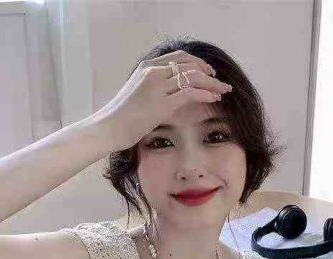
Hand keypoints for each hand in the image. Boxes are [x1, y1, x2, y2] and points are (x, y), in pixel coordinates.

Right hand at [92, 49, 232, 151]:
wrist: (109, 128)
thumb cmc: (121, 116)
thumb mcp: (137, 95)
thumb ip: (153, 88)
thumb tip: (170, 93)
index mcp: (146, 68)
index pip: (178, 57)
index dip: (197, 63)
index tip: (208, 72)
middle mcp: (153, 72)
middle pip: (189, 64)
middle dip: (209, 72)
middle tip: (221, 82)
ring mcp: (157, 87)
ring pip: (192, 77)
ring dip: (212, 83)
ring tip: (223, 91)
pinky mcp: (161, 104)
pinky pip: (189, 93)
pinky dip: (205, 94)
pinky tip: (214, 98)